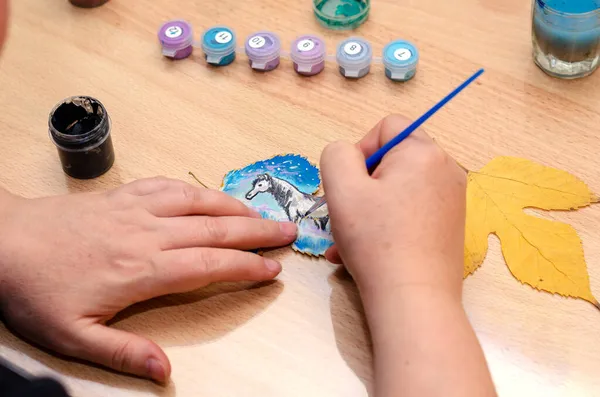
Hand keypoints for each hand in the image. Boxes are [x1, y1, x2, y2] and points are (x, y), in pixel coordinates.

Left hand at [0, 177, 296, 381]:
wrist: (3, 240)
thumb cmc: (36, 288)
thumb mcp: (72, 336)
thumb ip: (122, 351)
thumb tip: (164, 370)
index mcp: (142, 269)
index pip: (209, 265)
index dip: (246, 267)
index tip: (272, 269)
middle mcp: (148, 233)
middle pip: (216, 229)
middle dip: (258, 232)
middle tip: (289, 232)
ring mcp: (138, 208)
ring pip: (200, 202)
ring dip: (236, 208)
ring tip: (263, 214)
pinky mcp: (125, 194)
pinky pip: (171, 186)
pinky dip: (199, 190)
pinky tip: (212, 195)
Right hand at [321, 116, 495, 396]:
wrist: (413, 298)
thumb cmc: (376, 240)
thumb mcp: (341, 188)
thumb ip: (336, 154)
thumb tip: (347, 154)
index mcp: (424, 153)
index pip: (386, 127)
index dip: (359, 150)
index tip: (348, 184)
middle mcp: (446, 170)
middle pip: (393, 160)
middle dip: (363, 184)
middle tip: (347, 213)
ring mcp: (453, 199)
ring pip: (399, 189)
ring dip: (369, 209)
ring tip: (348, 241)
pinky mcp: (451, 225)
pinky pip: (411, 211)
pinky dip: (388, 224)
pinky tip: (367, 251)